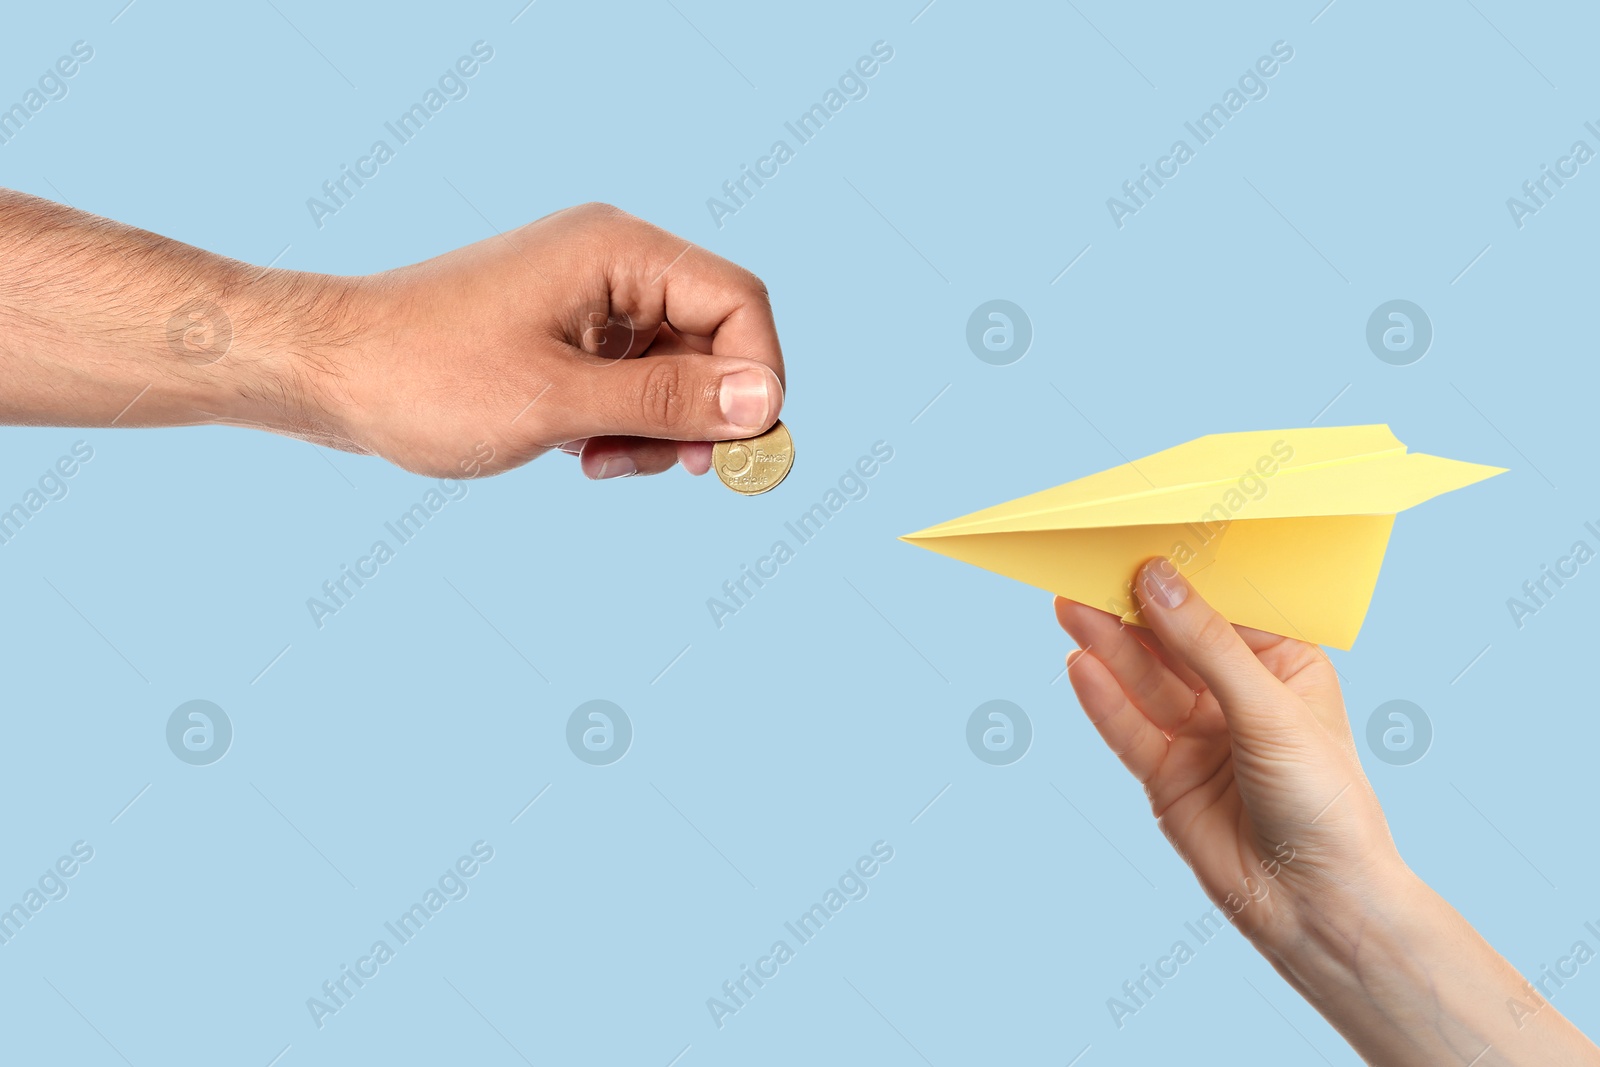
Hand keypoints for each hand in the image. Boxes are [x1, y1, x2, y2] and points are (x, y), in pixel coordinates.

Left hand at [308, 202, 785, 478]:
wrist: (326, 373)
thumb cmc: (427, 378)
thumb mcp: (559, 400)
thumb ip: (666, 398)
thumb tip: (762, 402)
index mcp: (619, 252)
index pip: (737, 303)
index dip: (756, 378)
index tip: (740, 451)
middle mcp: (612, 264)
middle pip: (713, 338)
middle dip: (701, 413)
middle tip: (674, 472)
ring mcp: (587, 298)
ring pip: (675, 368)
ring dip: (657, 428)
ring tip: (601, 464)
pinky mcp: (565, 334)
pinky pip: (630, 379)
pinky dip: (623, 423)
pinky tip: (582, 453)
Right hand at [1057, 558, 1599, 1064]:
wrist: (1317, 909)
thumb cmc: (1326, 805)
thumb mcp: (1270, 711)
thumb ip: (1206, 646)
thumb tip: (1156, 581)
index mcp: (1284, 663)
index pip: (1225, 606)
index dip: (1184, 576)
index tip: (1142, 539)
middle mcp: (1238, 693)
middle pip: (1174, 640)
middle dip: (1132, 607)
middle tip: (1086, 568)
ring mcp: (1199, 734)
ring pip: (1144, 679)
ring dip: (1108, 644)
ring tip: (1069, 604)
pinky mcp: (1166, 774)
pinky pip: (1128, 726)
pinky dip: (1102, 698)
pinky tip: (1078, 663)